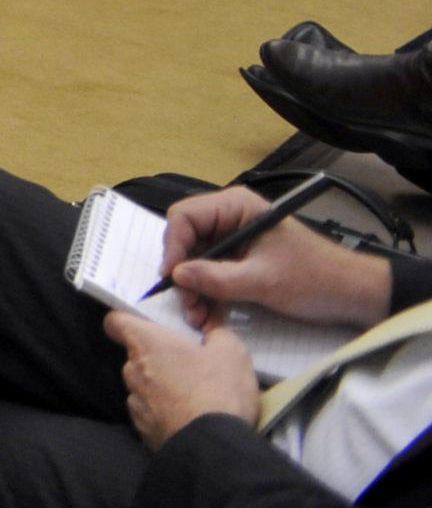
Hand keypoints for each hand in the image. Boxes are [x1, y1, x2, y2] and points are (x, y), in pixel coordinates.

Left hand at [110, 308, 258, 447]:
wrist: (213, 448)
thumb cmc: (218, 392)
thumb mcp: (231, 352)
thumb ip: (217, 333)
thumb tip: (212, 330)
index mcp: (145, 345)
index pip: (116, 322)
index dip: (128, 321)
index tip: (146, 327)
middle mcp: (131, 371)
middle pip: (137, 356)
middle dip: (159, 359)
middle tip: (190, 367)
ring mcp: (135, 403)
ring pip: (144, 386)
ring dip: (163, 388)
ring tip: (196, 397)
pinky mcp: (143, 430)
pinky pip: (151, 413)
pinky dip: (166, 413)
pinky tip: (190, 420)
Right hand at [163, 185, 398, 327]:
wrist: (353, 295)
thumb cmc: (315, 279)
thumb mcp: (263, 281)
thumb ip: (217, 278)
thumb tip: (177, 275)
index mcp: (236, 207)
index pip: (185, 217)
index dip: (174, 246)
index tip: (171, 277)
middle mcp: (231, 218)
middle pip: (188, 240)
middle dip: (184, 274)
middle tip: (187, 304)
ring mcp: (236, 240)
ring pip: (198, 260)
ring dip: (195, 289)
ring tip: (199, 316)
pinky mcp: (242, 261)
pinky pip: (213, 273)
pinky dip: (209, 294)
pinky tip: (210, 315)